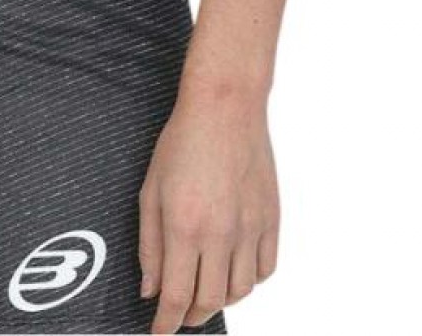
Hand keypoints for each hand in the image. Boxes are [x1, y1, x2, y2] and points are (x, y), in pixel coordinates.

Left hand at [138, 88, 279, 332]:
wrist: (225, 108)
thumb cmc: (182, 143)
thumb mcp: (150, 190)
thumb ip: (149, 244)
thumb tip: (150, 289)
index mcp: (185, 227)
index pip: (176, 296)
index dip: (166, 323)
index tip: (159, 333)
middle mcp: (221, 235)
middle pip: (210, 301)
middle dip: (190, 316)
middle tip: (178, 314)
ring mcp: (250, 229)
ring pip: (240, 291)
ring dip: (220, 300)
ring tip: (204, 292)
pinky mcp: (271, 219)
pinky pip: (265, 269)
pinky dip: (249, 281)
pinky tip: (234, 271)